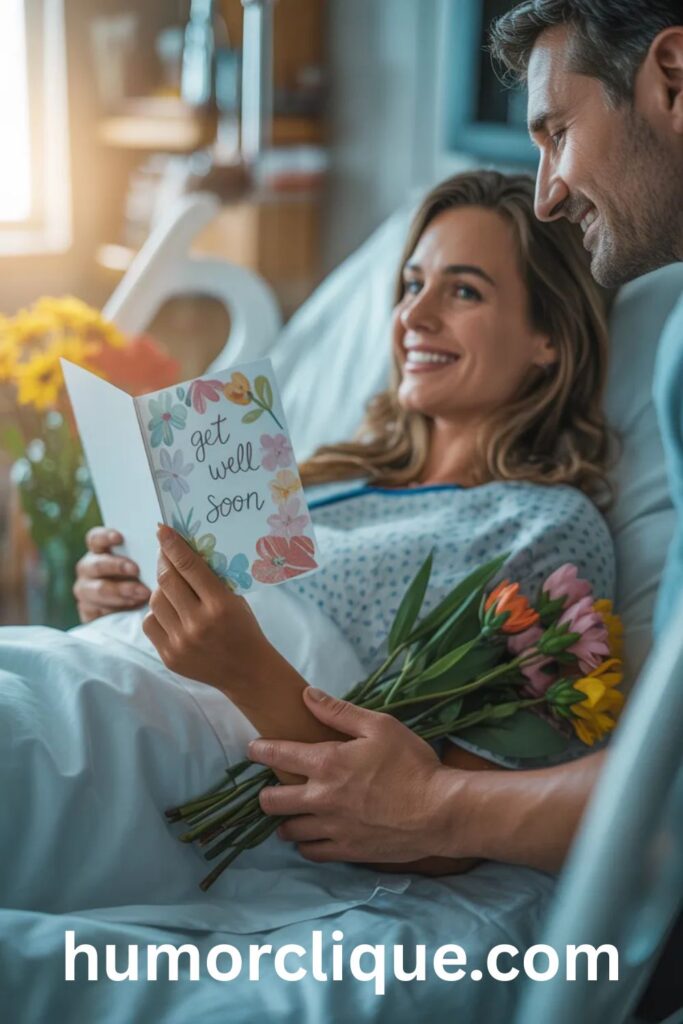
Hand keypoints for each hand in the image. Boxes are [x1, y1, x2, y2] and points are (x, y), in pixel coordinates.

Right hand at [74, 527, 150, 622]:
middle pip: (96, 564)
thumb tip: (161, 544)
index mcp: (99, 550)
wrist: (130, 613)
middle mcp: (88, 568)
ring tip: (143, 593)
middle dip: (117, 566)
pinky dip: (117, 608)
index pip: (95, 538)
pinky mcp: (87, 611)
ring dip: (121, 591)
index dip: (105, 536)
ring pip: (98, 589)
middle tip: (136, 570)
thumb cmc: (141, 578)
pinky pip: (99, 609)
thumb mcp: (141, 564)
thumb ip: (143, 554)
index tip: (120, 538)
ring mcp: (85, 590)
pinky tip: (133, 606)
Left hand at [142, 524, 266, 692]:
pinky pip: (150, 623)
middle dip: (163, 561)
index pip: (189, 567)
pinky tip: (170, 610)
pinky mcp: (169, 656)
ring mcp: (181, 642)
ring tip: (172, 585)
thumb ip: (211, 579)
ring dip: (161, 588)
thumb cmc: (243, 628)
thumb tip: (183, 550)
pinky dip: (158, 612)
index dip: (173, 545)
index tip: (162, 529)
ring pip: (155, 601)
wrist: (247, 672)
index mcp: (220, 605)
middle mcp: (198, 623)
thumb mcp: (235, 599)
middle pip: (167, 581)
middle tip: (164, 551)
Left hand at [249, 688, 461, 864]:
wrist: (439, 811)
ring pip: (289, 831)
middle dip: (265, 794)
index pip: (278, 756)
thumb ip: (340, 712)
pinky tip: (311, 836)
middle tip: (270, 788)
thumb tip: (308, 695)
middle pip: (272, 802)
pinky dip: (306, 844)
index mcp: (327, 763)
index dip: (259, 751)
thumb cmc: (412, 763)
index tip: (253, 749)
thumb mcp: (380, 726)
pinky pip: (311, 853)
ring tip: (290, 814)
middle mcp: (321, 798)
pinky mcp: (347, 851)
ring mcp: (332, 828)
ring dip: (285, 821)